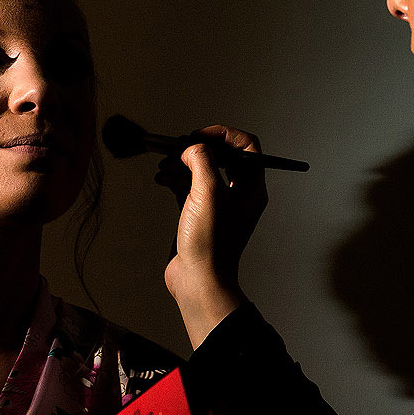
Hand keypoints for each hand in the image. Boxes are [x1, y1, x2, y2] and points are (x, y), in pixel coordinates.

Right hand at [159, 125, 267, 346]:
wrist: (198, 279)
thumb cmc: (210, 241)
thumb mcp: (208, 191)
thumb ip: (202, 159)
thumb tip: (192, 147)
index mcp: (252, 188)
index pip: (247, 147)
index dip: (224, 135)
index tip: (200, 135)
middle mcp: (239, 195)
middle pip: (222, 157)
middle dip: (197, 149)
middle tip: (178, 149)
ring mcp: (219, 206)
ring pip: (202, 172)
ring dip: (182, 164)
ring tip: (164, 165)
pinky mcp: (200, 216)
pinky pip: (189, 188)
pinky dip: (175, 180)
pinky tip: (161, 179)